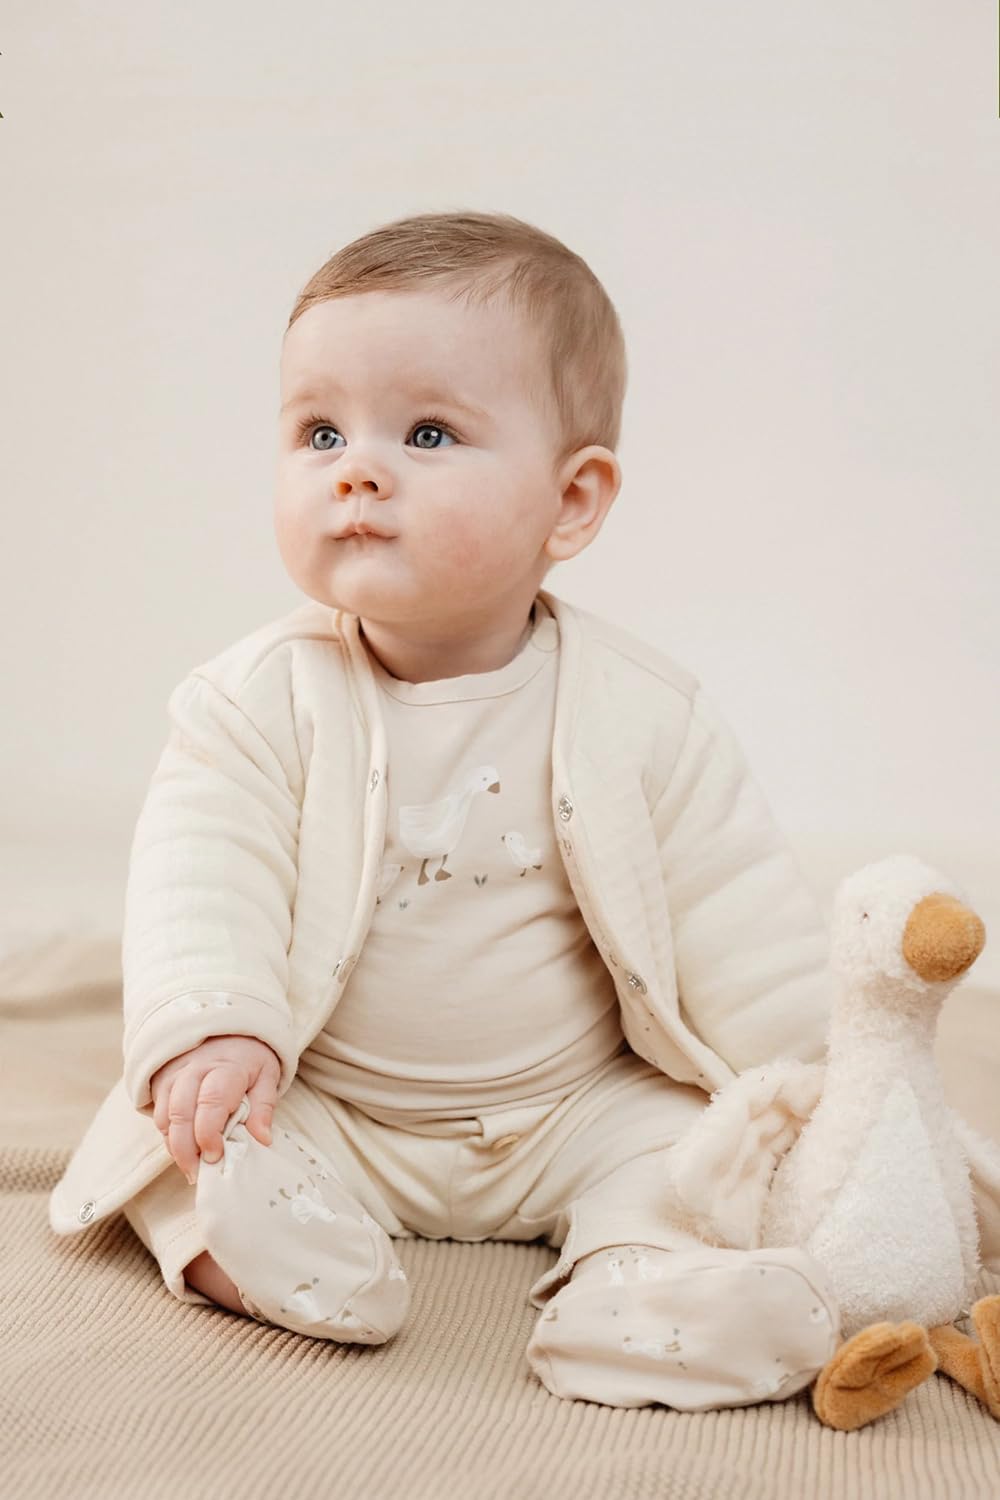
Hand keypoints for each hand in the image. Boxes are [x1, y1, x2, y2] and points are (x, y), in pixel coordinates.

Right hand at [149, 1034, 280, 1183]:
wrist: (224, 1028)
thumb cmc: (249, 1057)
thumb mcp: (267, 1075)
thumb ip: (264, 1107)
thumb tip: (262, 1140)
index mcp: (226, 1068)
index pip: (211, 1102)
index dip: (209, 1134)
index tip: (216, 1156)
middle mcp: (195, 1070)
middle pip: (181, 1113)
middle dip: (186, 1150)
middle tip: (198, 1174)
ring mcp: (175, 1076)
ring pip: (165, 1116)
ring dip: (175, 1147)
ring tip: (191, 1168)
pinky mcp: (162, 1083)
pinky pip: (159, 1115)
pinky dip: (168, 1137)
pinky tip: (183, 1150)